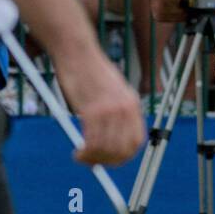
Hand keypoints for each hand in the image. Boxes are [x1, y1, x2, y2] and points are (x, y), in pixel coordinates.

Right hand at [54, 47, 144, 165]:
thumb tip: (108, 140)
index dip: (124, 156)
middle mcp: (126, 109)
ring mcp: (111, 110)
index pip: (136, 141)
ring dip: (93, 158)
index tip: (110, 160)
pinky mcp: (93, 110)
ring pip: (107, 148)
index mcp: (133, 104)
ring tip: (81, 156)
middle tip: (92, 161)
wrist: (78, 52)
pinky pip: (93, 141)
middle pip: (123, 149)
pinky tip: (78, 151)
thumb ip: (113, 114)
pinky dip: (85, 152)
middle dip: (108, 161)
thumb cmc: (89, 71)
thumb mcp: (111, 92)